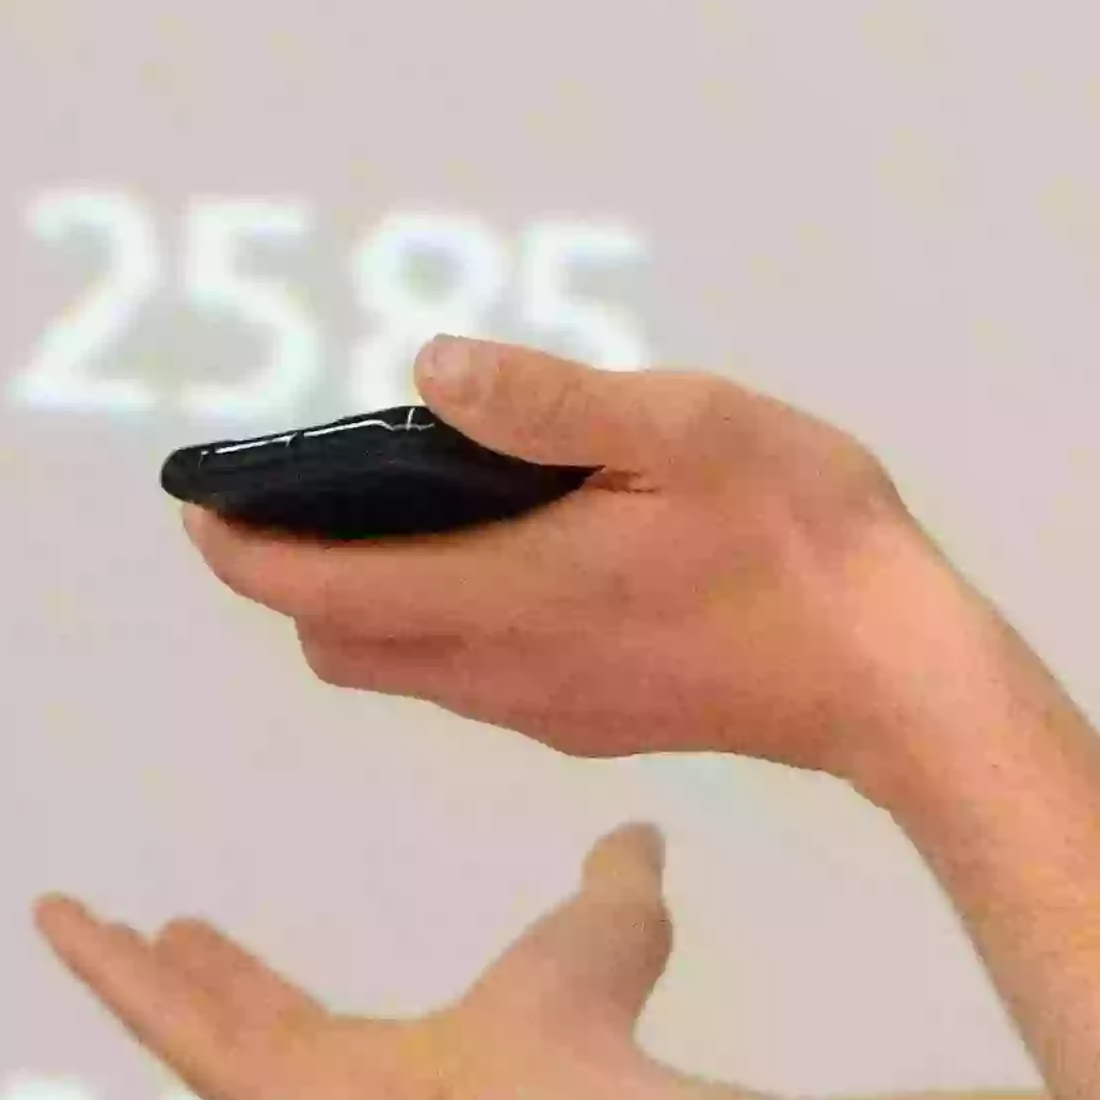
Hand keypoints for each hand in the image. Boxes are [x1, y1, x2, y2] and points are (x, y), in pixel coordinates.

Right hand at [32, 823, 673, 1099]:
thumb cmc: (593, 1035)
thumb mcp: (609, 926)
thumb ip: (618, 882)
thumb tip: (642, 836)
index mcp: (403, 1068)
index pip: (303, 1026)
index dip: (246, 982)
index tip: (196, 936)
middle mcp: (334, 1099)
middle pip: (231, 1033)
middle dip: (178, 985)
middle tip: (128, 933)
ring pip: (182, 1031)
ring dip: (119, 976)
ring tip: (61, 916)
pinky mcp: (260, 1098)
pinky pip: (170, 1030)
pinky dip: (113, 977)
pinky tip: (65, 925)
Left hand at [178, 338, 959, 789]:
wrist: (898, 678)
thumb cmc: (801, 535)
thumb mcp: (687, 427)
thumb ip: (548, 404)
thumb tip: (424, 372)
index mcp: (511, 593)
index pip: (322, 590)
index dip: (243, 550)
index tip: (202, 501)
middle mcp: (508, 672)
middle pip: (341, 645)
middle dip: (294, 579)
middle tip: (301, 492)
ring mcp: (551, 712)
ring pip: (402, 671)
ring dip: (367, 603)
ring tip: (398, 511)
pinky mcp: (595, 727)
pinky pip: (470, 683)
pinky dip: (439, 624)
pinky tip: (509, 556)